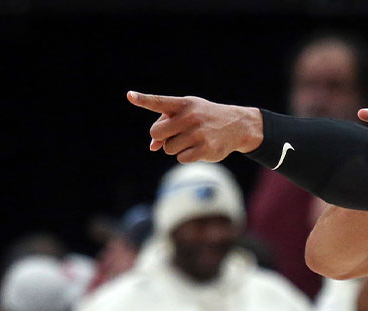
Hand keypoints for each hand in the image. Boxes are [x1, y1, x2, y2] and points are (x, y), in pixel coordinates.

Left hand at [127, 91, 262, 162]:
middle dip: (162, 137)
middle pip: (156, 132)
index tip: (130, 96)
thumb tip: (153, 147)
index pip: (159, 102)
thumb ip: (165, 125)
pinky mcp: (205, 149)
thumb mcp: (187, 114)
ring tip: (192, 140)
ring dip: (175, 147)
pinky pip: (181, 158)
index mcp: (183, 104)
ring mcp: (198, 133)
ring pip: (168, 148)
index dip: (143, 100)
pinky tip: (198, 148)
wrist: (237, 125)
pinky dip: (185, 156)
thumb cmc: (204, 118)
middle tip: (175, 134)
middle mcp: (190, 117)